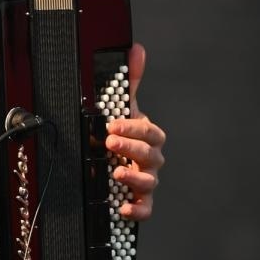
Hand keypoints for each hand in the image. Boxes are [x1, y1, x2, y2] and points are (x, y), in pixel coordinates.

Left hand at [105, 43, 165, 220]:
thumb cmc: (120, 135)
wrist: (109, 166)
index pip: (151, 132)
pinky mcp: (138, 203)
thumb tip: (136, 49)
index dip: (134, 129)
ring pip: (150, 183)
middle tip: (109, 142)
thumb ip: (129, 82)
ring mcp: (146, 182)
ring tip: (116, 173)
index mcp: (147, 137)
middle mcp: (150, 160)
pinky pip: (145, 210)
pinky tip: (122, 208)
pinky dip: (137, 211)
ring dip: (134, 178)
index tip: (112, 124)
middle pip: (151, 156)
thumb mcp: (121, 108)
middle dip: (131, 149)